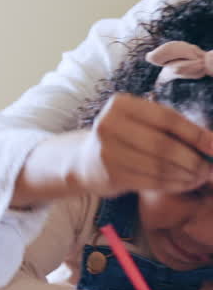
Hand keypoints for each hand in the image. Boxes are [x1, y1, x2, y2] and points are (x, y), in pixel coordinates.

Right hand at [71, 93, 212, 197]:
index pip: (166, 118)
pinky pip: (152, 182)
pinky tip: (185, 183)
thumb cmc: (129, 137)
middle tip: (209, 168)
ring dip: (186, 175)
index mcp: (121, 105)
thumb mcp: (146, 123)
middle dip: (193, 159)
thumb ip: (176, 129)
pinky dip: (174, 184)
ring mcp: (107, 151)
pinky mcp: (110, 174)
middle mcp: (109, 124)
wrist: (89, 160)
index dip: (195, 133)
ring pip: (159, 166)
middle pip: (163, 145)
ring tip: (200, 176)